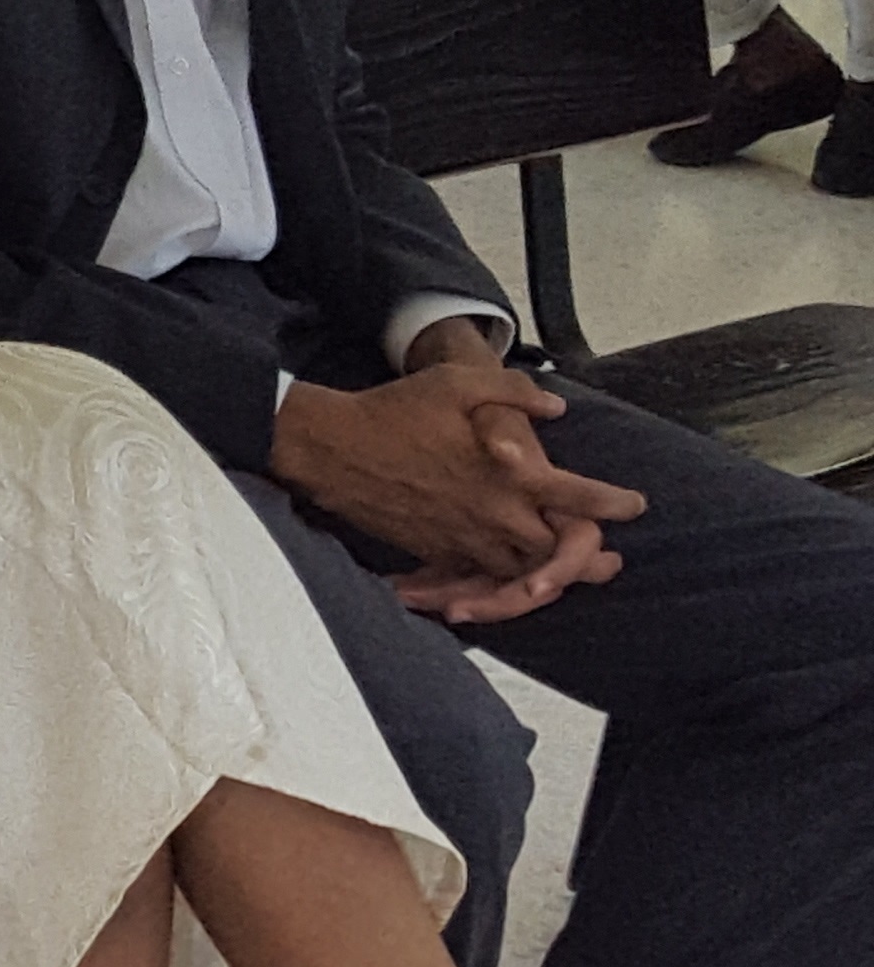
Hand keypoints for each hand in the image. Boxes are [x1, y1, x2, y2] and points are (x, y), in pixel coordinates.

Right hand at [268, 363, 645, 606]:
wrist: (332, 447)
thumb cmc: (394, 410)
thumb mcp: (458, 384)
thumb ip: (515, 392)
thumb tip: (556, 409)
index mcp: (511, 476)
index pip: (581, 498)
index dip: (615, 503)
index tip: (635, 505)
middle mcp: (495, 514)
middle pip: (558, 550)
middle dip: (588, 557)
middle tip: (610, 560)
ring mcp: (464, 537)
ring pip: (520, 571)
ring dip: (545, 573)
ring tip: (561, 575)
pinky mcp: (434, 550)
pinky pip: (476, 576)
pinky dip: (495, 582)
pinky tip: (503, 578)